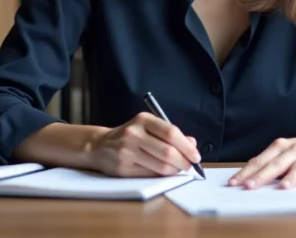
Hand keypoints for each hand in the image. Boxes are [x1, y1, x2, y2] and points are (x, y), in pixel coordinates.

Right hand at [86, 112, 200, 177]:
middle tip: (189, 166)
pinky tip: (164, 172)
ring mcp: (127, 152)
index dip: (186, 146)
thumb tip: (192, 144)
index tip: (196, 155)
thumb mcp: (149, 127)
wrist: (100, 145)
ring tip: (178, 169)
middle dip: (183, 161)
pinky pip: (150, 175)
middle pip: (167, 151)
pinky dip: (162, 175)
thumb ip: (170, 134)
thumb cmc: (131, 136)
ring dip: (174, 170)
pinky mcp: (123, 168)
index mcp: (143, 120)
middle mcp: (134, 134)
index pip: (171, 132)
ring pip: (160, 166)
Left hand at [228, 131, 295, 189]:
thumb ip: (269, 163)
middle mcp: (294, 150)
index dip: (246, 172)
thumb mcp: (286, 152)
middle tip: (249, 186)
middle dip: (262, 175)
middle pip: (276, 164)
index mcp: (281, 147)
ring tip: (283, 187)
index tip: (233, 183)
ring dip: (292, 177)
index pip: (260, 160)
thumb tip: (247, 177)